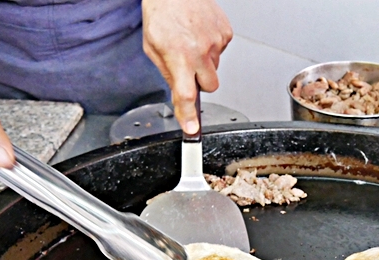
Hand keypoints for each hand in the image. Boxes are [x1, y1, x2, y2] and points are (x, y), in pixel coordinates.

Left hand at [142, 0, 232, 135]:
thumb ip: (167, 72)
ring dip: (204, 61)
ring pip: (215, 67)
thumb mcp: (152, 47)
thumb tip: (178, 91)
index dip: (189, 115)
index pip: (186, 94)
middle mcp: (201, 51)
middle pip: (210, 86)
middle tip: (189, 67)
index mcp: (179, 56)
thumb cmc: (162, 12)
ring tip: (191, 41)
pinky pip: (221, 51)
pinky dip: (211, 47)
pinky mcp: (226, 33)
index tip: (192, 129)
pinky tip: (200, 34)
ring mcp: (216, 42)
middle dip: (201, 82)